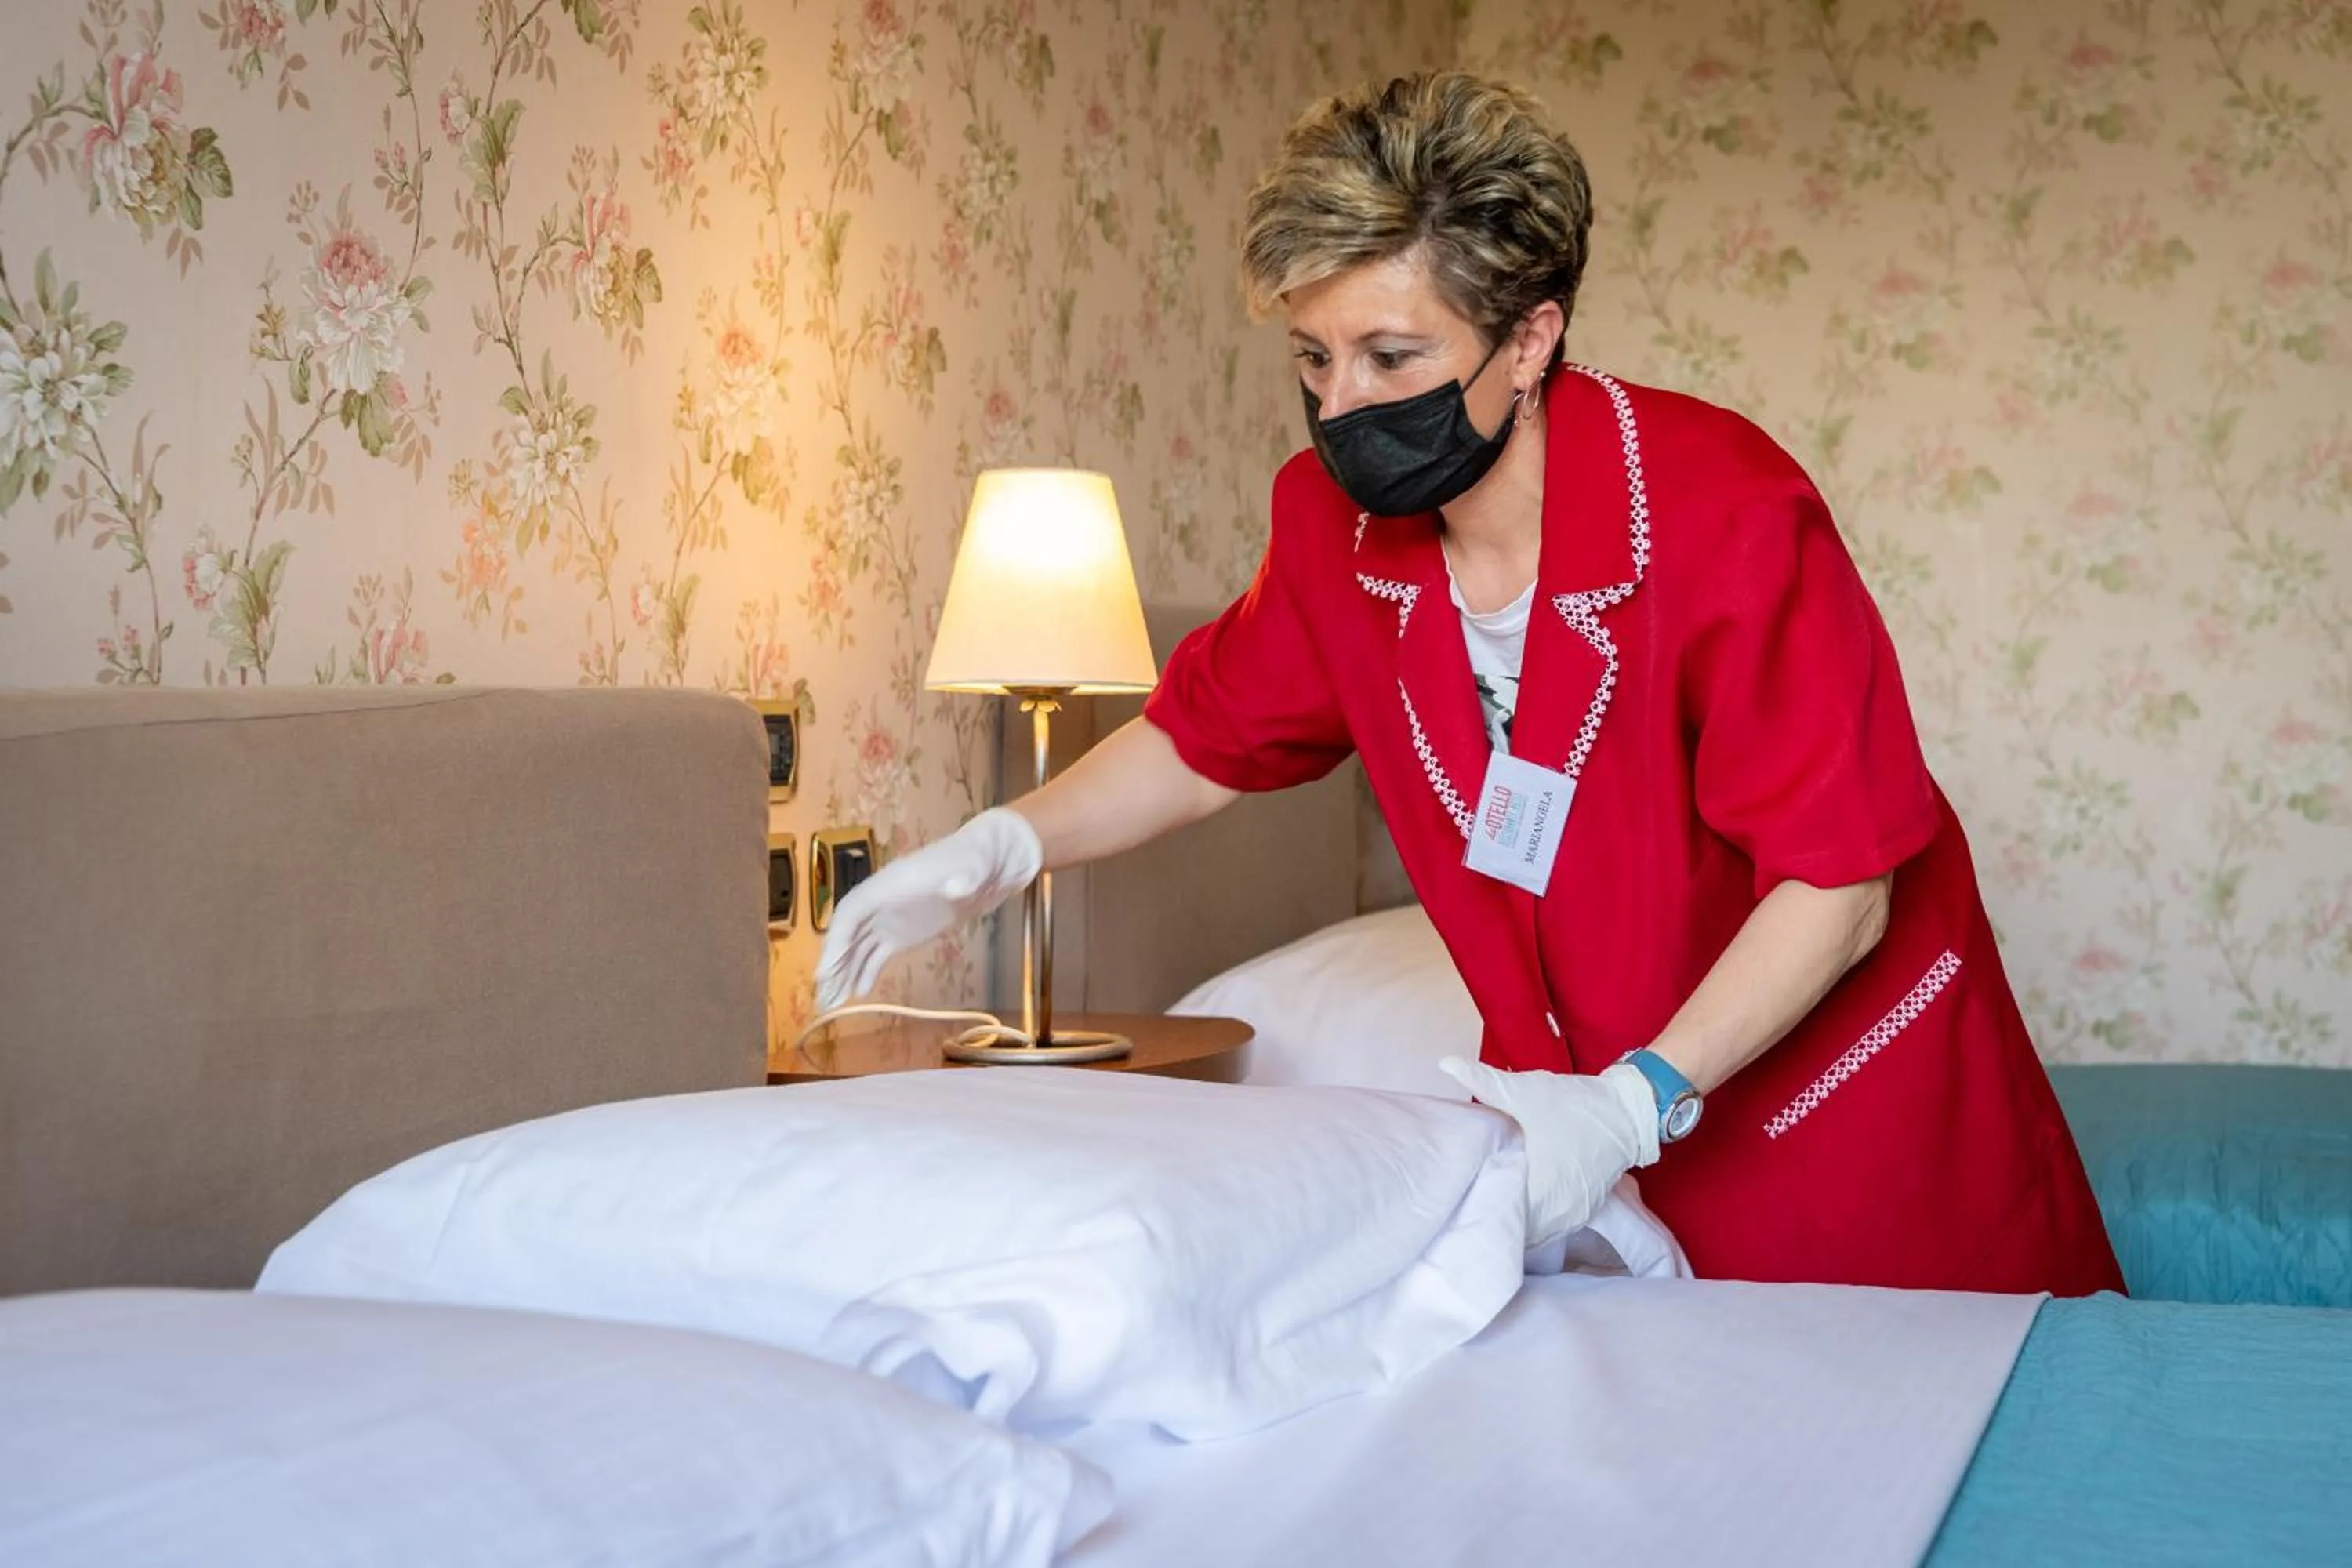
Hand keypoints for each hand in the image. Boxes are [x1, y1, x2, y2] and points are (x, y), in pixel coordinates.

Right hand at [815, 807, 1043, 1010]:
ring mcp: (890, 918)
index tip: (826, 969)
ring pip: (858, 947)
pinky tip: (858, 993)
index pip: (852, 911)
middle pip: (848, 932)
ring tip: (831, 1004)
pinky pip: (877, 954)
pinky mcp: (902, 933)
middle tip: (822, 996)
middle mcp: (882, 901)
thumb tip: (958, 886)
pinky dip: (866, 972)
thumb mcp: (975, 865)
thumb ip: (966, 878)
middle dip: (833, 963)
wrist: (987, 865)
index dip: (837, 939)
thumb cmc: (977, 860)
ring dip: (844, 973)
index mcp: (890, 883)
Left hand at [1438, 1057, 1660, 1248]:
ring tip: (1490, 1205)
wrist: (1626, 1112)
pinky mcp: (1583, 1212)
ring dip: (1515, 1222)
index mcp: (1537, 1186)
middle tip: (1468, 1202)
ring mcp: (1571, 1216)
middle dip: (1493, 1219)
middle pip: (1514, 1230)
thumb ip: (1482, 1080)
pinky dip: (1535, 1220)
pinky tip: (1520, 1204)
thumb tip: (1446, 1063)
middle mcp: (1555, 1211)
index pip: (1498, 1217)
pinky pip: (1551, 1228)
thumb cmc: (1572, 1104)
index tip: (1458, 1200)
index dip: (1476, 1210)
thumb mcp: (1524, 1091)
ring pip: (1534, 1232)